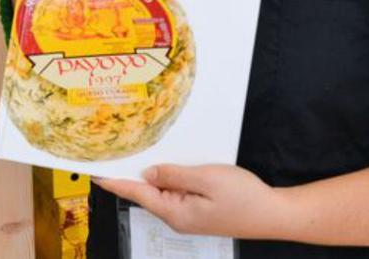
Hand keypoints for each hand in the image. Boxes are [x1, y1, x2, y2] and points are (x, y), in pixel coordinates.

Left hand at [96, 164, 291, 238]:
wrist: (273, 214)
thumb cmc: (244, 197)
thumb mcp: (207, 178)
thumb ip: (174, 175)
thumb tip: (148, 173)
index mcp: (175, 212)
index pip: (136, 193)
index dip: (114, 181)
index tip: (95, 173)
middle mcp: (177, 216)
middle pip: (146, 192)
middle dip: (132, 173)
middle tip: (115, 152)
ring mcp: (188, 215)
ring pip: (162, 190)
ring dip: (153, 174)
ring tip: (139, 152)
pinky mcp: (199, 209)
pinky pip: (177, 191)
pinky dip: (170, 177)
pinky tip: (170, 164)